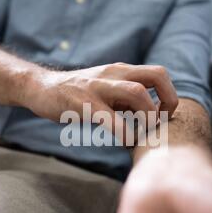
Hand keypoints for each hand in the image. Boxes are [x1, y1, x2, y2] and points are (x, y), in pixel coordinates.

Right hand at [22, 63, 178, 139]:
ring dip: (148, 116)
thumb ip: (127, 99)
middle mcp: (113, 74)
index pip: (159, 73)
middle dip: (167, 101)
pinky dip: (123, 131)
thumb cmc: (78, 93)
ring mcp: (98, 86)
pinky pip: (109, 116)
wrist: (42, 87)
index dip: (169, 94)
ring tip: (144, 133)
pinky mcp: (82, 102)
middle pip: (156, 75)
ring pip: (137, 92)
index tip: (163, 116)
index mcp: (122, 71)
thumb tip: (151, 117)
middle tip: (160, 124)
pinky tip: (126, 141)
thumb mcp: (107, 91)